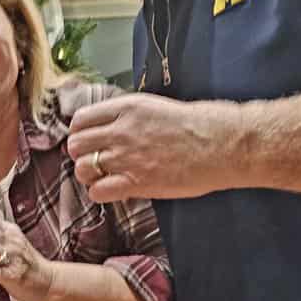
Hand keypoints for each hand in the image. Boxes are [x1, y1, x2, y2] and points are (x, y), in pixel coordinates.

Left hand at [67, 93, 244, 201]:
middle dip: (81, 154)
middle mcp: (121, 130)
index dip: (80, 132)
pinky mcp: (136, 182)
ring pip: (82, 169)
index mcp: (127, 107)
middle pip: (75, 144)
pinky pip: (98, 191)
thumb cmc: (201, 124)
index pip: (81, 119)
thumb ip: (130, 117)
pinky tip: (115, 190)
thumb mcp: (158, 107)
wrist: (225, 144)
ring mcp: (126, 157)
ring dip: (89, 175)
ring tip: (105, 176)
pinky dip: (101, 193)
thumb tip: (111, 128)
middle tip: (95, 160)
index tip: (89, 140)